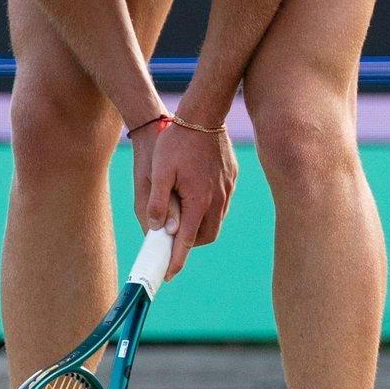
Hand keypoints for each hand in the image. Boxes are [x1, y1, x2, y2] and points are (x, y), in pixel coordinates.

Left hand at [142, 121, 236, 277]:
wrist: (204, 114)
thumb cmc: (177, 141)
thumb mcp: (160, 171)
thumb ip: (158, 202)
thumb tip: (158, 228)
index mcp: (199, 201)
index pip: (187, 241)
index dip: (177, 260)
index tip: (168, 274)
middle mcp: (217, 200)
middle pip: (204, 236)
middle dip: (189, 244)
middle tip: (172, 241)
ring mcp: (227, 190)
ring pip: (215, 221)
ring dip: (198, 226)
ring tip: (180, 220)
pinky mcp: (231, 179)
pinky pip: (221, 204)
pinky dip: (207, 210)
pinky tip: (195, 199)